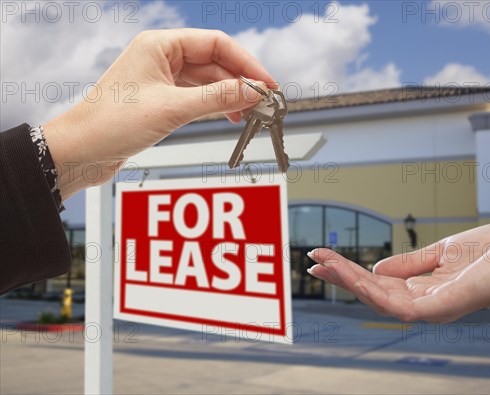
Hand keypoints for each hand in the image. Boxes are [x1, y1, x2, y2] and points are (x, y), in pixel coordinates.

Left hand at [43, 28, 275, 198]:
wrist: (80, 152)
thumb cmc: (110, 123)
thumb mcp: (172, 109)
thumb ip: (217, 98)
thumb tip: (253, 91)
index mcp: (160, 45)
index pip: (216, 44)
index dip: (246, 63)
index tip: (266, 83)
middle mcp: (161, 58)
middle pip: (214, 63)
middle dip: (240, 82)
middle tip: (263, 103)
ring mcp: (161, 79)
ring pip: (207, 82)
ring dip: (230, 96)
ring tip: (249, 113)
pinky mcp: (160, 101)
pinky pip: (197, 97)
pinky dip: (215, 106)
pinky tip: (228, 116)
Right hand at [308, 224, 489, 322]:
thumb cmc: (486, 252)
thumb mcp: (439, 253)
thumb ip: (409, 263)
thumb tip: (376, 270)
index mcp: (421, 289)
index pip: (377, 283)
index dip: (350, 272)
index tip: (324, 258)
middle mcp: (422, 301)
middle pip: (372, 292)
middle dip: (341, 277)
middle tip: (312, 261)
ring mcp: (430, 307)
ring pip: (379, 300)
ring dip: (350, 283)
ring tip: (324, 265)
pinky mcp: (439, 308)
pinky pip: (399, 305)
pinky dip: (374, 293)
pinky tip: (356, 279)